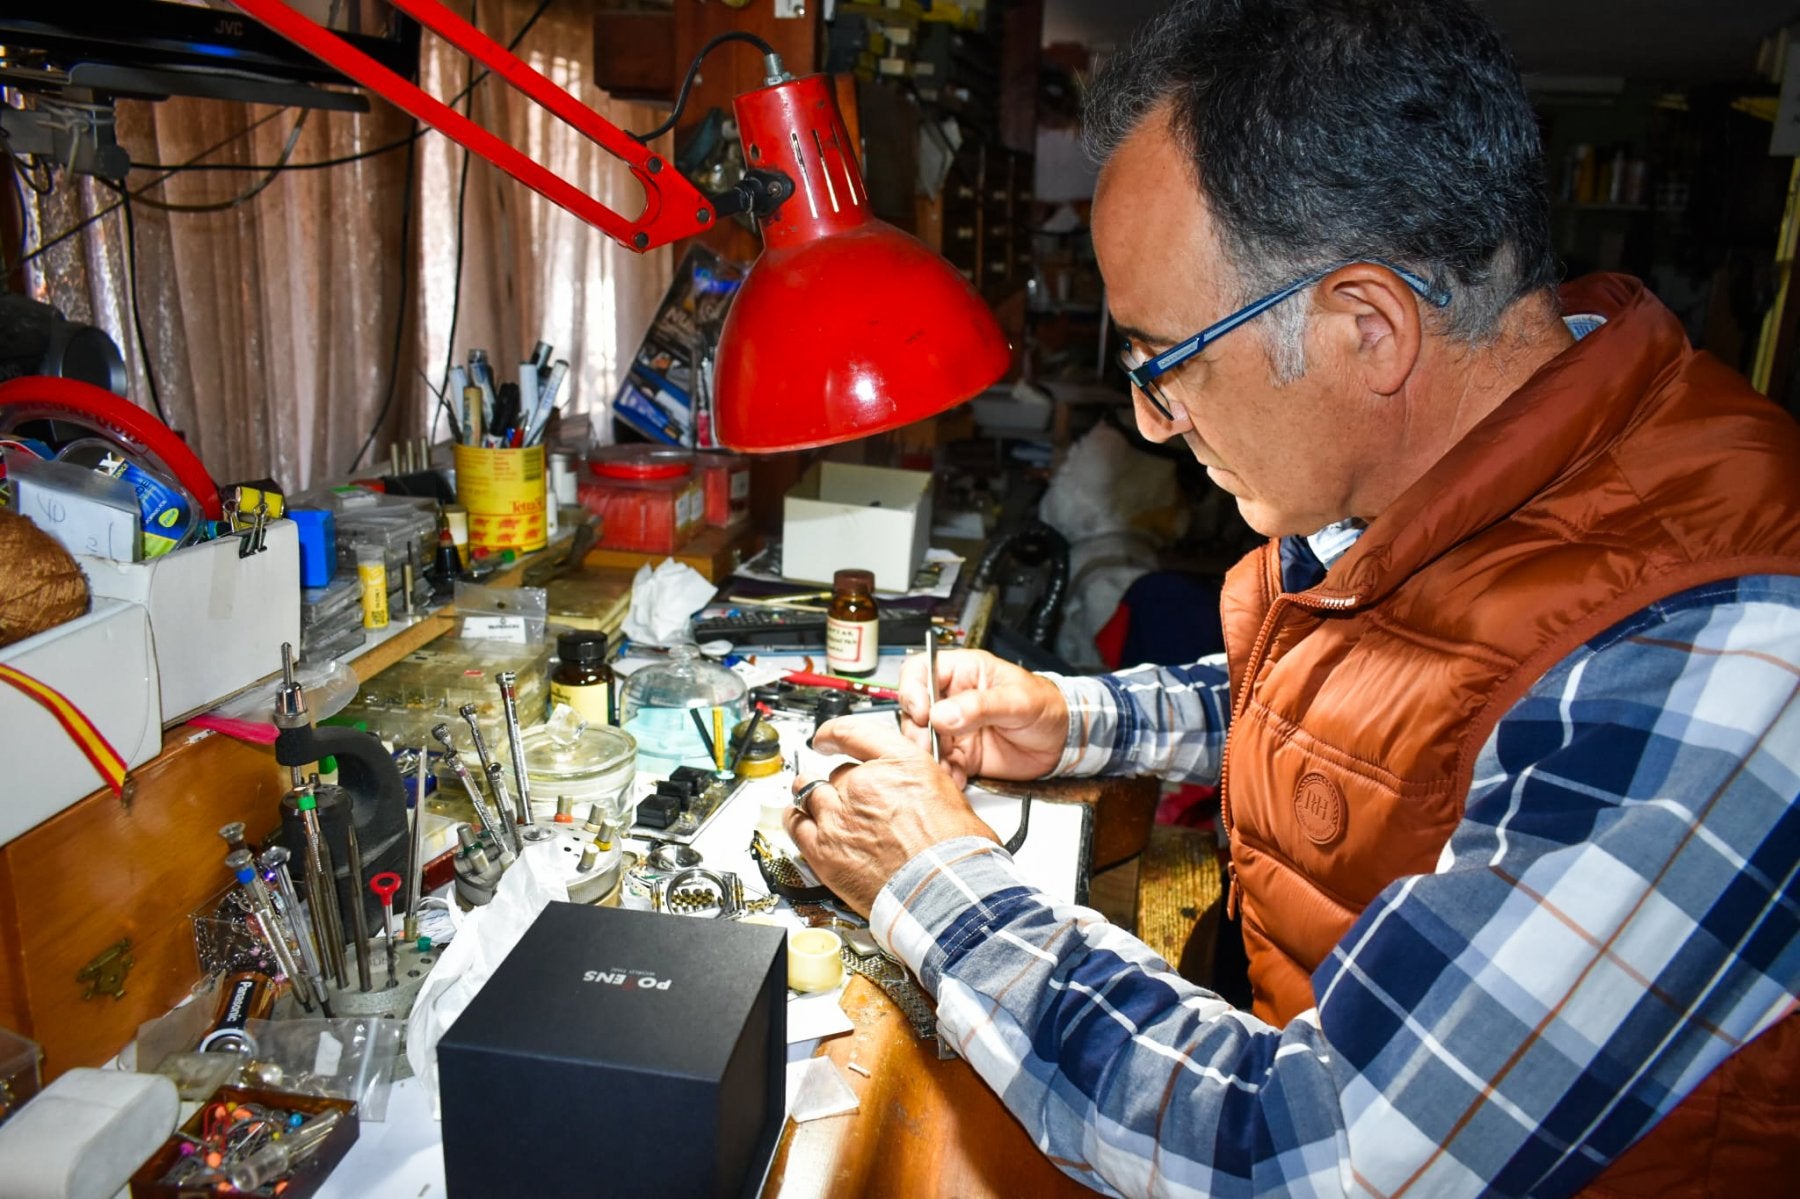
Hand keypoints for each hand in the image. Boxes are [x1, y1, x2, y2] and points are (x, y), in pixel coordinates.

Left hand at [786, 717, 997, 915]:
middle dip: (842, 784)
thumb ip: (916, 783)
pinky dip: (797, 819)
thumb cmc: (954, 854)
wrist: (943, 892)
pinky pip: (795, 823)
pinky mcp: (823, 849)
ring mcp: (839, 816)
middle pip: (838, 771)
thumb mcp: (947, 797)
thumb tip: (906, 788)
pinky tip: (802, 821)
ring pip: (809, 791)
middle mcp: (865, 784)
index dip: (832, 734)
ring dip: (812, 796)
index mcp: (900, 765)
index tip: (826, 738)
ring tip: (816, 804)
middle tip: (850, 800)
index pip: (852, 732)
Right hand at [897, 647, 1068, 785]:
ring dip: (928, 756)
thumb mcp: (1018, 700)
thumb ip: (980, 706)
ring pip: (923, 741)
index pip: (920, 671)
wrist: (1064, 742)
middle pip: (915, 710)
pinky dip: (945, 774)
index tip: (922, 712)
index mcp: (963, 672)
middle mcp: (953, 699)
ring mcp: (955, 729)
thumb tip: (943, 714)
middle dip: (918, 730)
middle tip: (930, 745)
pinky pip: (942, 765)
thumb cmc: (1047, 707)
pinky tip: (957, 777)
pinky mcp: (962, 755)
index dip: (913, 690)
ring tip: (945, 766)